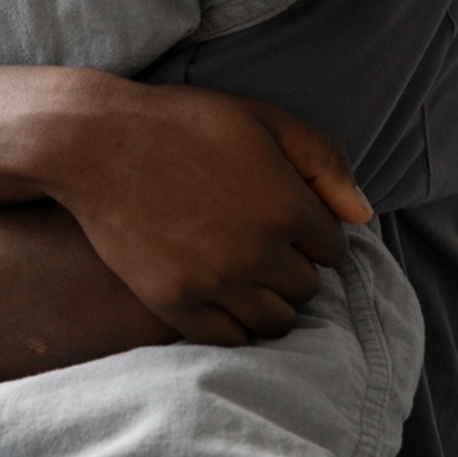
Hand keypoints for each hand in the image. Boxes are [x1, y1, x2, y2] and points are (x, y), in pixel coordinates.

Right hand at [28, 76, 371, 345]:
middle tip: (257, 243)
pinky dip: (233, 322)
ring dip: (268, 300)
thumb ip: (324, 162)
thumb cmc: (181, 122)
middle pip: (307, 286)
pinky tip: (220, 295)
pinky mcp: (177, 303)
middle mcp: (261, 252)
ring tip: (242, 273)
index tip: (283, 218)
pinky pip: (229, 337)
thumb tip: (362, 215)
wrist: (94, 142)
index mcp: (288, 206)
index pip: (333, 248)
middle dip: (291, 266)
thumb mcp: (262, 120)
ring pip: (276, 320)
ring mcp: (217, 282)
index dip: (310, 232)